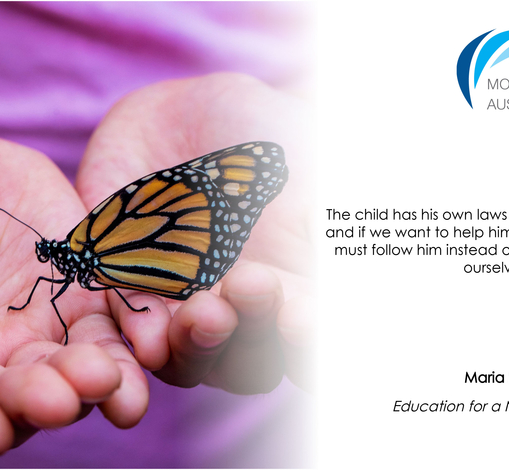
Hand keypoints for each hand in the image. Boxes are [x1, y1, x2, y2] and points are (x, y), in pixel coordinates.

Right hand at [0, 127, 148, 454]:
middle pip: (6, 400)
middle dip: (34, 402)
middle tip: (59, 400)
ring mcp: (32, 340)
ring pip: (65, 375)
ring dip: (90, 385)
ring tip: (110, 380)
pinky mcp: (79, 305)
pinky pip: (107, 330)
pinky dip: (128, 344)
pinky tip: (150, 348)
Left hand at [76, 73, 314, 392]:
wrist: (186, 114)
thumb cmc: (269, 141)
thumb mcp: (316, 173)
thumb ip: (338, 230)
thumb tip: (378, 270)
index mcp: (296, 300)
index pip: (306, 346)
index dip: (308, 342)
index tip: (305, 317)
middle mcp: (242, 320)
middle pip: (251, 363)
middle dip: (255, 332)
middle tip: (256, 285)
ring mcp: (185, 313)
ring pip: (192, 359)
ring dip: (199, 343)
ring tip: (206, 312)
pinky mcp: (130, 296)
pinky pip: (133, 331)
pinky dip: (142, 335)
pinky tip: (148, 337)